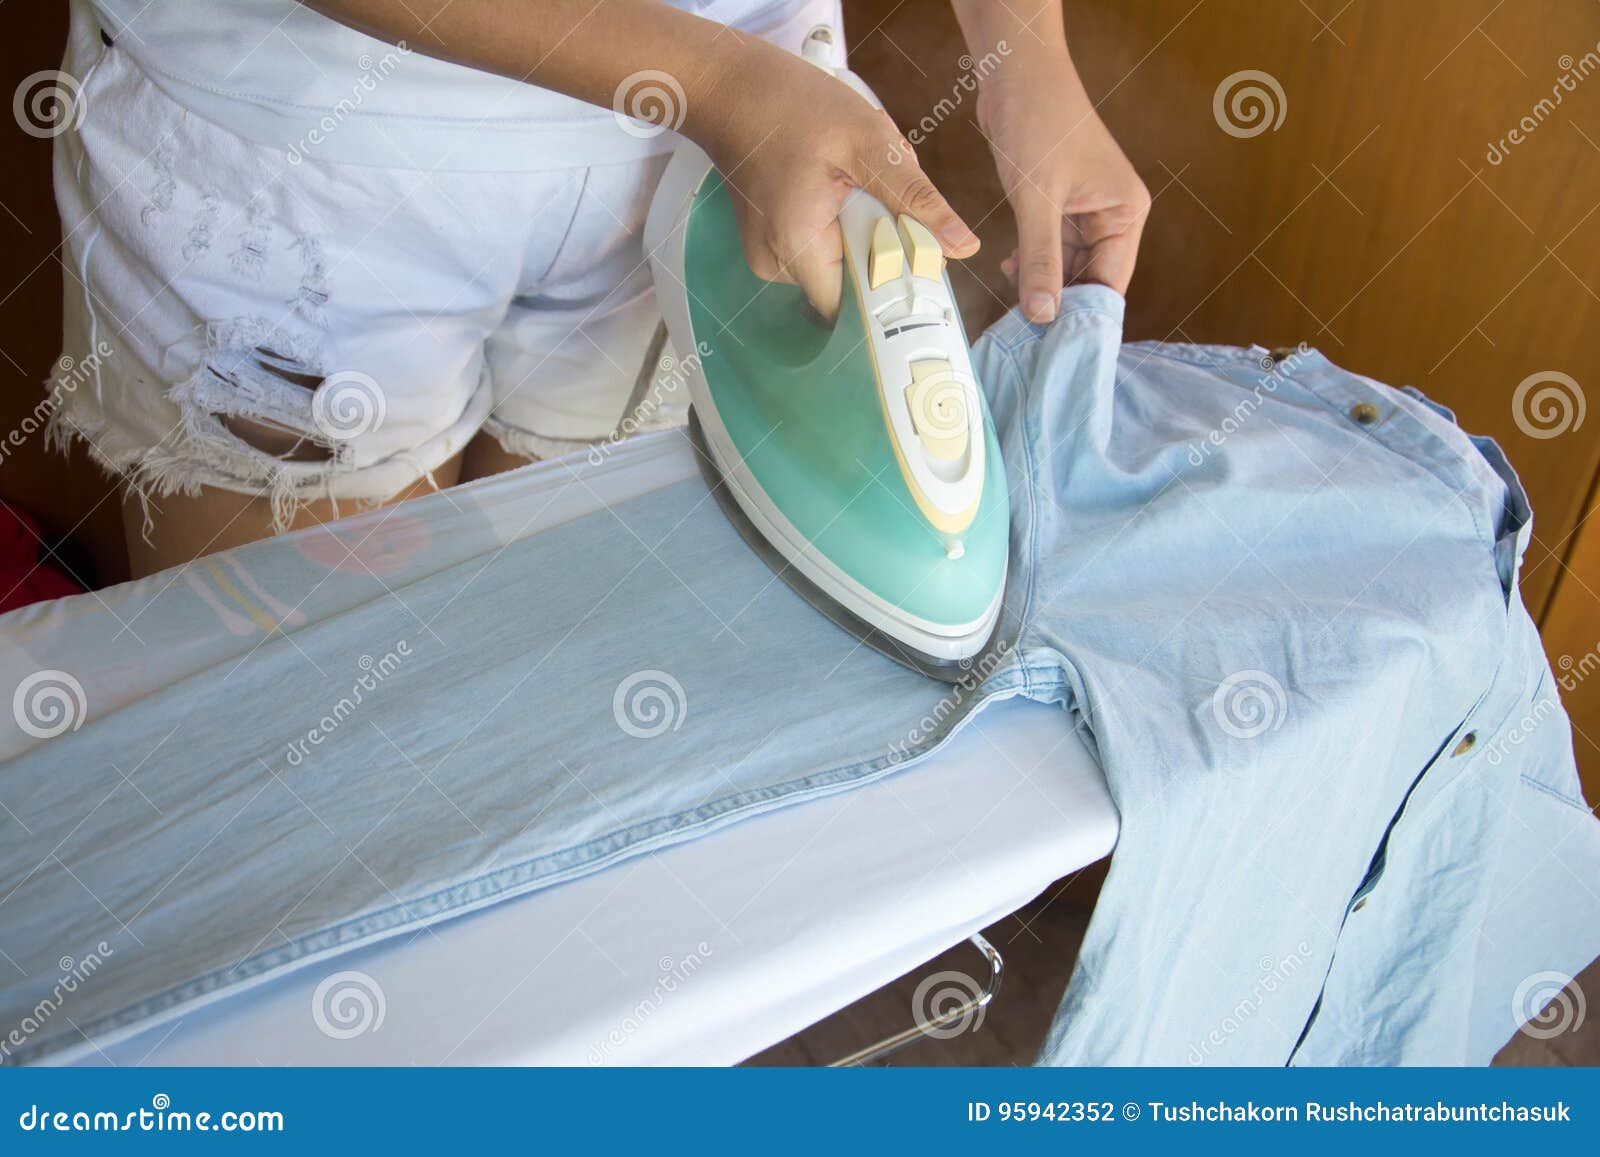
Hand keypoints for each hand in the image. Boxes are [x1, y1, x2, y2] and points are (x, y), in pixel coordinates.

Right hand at [689, 44, 978, 318]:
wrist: (730, 87)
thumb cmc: (791, 104)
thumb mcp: (868, 142)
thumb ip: (917, 199)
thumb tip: (964, 247)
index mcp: (798, 249)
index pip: (860, 309)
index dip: (895, 288)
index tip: (920, 257)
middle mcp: (777, 267)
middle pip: (853, 288)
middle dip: (882, 247)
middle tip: (880, 195)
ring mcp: (770, 259)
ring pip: (841, 267)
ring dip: (863, 233)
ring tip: (852, 183)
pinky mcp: (771, 245)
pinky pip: (821, 251)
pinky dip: (841, 226)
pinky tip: (836, 187)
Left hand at [978, 52, 1150, 319]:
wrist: (1016, 73)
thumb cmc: (1037, 121)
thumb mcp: (1036, 200)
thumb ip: (1039, 260)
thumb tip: (1043, 315)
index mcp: (1126, 213)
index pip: (1110, 283)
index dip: (1082, 315)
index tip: (1053, 346)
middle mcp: (1113, 215)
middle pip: (1090, 279)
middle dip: (1058, 302)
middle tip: (1026, 334)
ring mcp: (1086, 210)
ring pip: (1067, 266)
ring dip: (1041, 283)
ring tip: (1014, 306)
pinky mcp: (1060, 204)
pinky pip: (1050, 247)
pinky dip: (1031, 261)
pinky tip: (1009, 269)